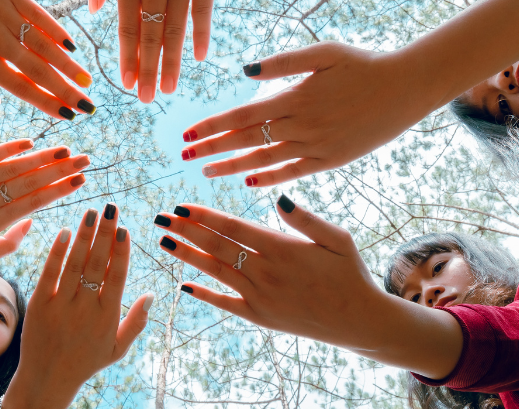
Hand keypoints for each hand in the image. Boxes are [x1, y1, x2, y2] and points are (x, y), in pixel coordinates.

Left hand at [0, 0, 96, 119]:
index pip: (21, 87)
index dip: (47, 103)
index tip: (67, 115)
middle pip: (39, 70)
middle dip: (66, 90)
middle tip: (87, 106)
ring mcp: (6, 15)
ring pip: (44, 45)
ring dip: (68, 65)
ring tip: (86, 81)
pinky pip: (40, 16)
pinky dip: (57, 31)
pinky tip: (72, 47)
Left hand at [0, 139, 89, 268]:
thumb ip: (9, 242)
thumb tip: (32, 220)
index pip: (33, 203)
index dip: (59, 190)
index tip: (81, 181)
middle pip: (28, 182)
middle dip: (60, 170)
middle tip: (85, 160)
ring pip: (11, 167)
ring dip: (40, 157)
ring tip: (65, 151)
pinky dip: (7, 148)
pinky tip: (29, 143)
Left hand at [2, 204, 152, 408]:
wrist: (47, 379)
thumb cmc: (86, 362)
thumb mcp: (117, 349)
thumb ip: (136, 322)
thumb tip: (152, 295)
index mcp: (107, 317)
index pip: (117, 277)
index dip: (121, 251)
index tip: (125, 229)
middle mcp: (85, 308)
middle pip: (97, 264)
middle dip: (105, 234)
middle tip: (111, 208)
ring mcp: (61, 305)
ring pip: (74, 263)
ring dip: (84, 236)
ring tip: (91, 212)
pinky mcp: (39, 304)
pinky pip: (49, 273)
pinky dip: (57, 252)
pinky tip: (65, 231)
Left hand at [88, 0, 220, 102]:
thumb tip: (98, 11)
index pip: (126, 29)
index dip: (126, 58)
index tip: (126, 83)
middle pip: (151, 37)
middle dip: (148, 71)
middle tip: (146, 99)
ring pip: (177, 29)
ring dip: (173, 62)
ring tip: (170, 89)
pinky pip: (204, 9)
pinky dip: (201, 34)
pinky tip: (199, 57)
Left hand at [154, 199, 378, 344]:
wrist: (358, 320)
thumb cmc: (349, 274)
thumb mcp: (337, 239)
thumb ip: (305, 219)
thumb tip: (278, 196)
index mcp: (282, 248)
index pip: (232, 227)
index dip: (203, 215)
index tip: (181, 204)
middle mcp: (266, 272)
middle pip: (216, 246)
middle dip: (186, 230)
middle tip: (160, 217)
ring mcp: (260, 296)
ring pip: (216, 271)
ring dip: (187, 256)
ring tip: (164, 241)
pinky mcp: (260, 316)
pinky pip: (225, 303)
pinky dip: (204, 294)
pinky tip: (183, 285)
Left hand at [180, 42, 436, 185]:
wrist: (407, 88)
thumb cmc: (364, 64)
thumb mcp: (324, 53)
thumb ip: (283, 62)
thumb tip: (246, 70)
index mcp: (295, 98)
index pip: (242, 116)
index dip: (213, 126)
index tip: (188, 133)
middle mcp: (302, 126)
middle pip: (247, 140)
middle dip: (212, 148)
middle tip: (184, 155)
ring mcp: (317, 147)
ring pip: (265, 161)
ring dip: (233, 167)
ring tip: (206, 172)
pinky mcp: (331, 160)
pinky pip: (293, 173)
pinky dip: (269, 178)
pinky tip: (249, 182)